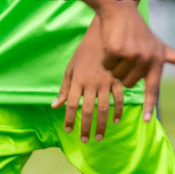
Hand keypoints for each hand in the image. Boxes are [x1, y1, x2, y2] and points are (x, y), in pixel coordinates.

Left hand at [53, 24, 124, 141]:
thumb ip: (64, 88)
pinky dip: (119, 111)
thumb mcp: (71, 67)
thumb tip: (54, 106)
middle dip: (86, 128)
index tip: (69, 131)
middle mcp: (91, 83)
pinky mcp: (118, 79)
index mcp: (78, 80)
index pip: (72, 105)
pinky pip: (119, 98)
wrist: (104, 33)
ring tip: (100, 137)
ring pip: (104, 108)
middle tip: (85, 140)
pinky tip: (116, 121)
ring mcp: (106, 82)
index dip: (70, 120)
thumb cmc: (85, 51)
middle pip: (88, 111)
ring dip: (102, 125)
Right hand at [95, 0, 174, 120]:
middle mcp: (146, 59)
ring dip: (114, 65)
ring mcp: (131, 54)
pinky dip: (107, 57)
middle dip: (123, 72)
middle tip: (127, 54)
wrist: (121, 10)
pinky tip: (112, 43)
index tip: (146, 120)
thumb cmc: (140, 31)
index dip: (149, 105)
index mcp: (157, 61)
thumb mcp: (160, 44)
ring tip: (120, 48)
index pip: (153, 88)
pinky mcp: (116, 49)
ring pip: (116, 76)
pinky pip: (107, 65)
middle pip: (128, 83)